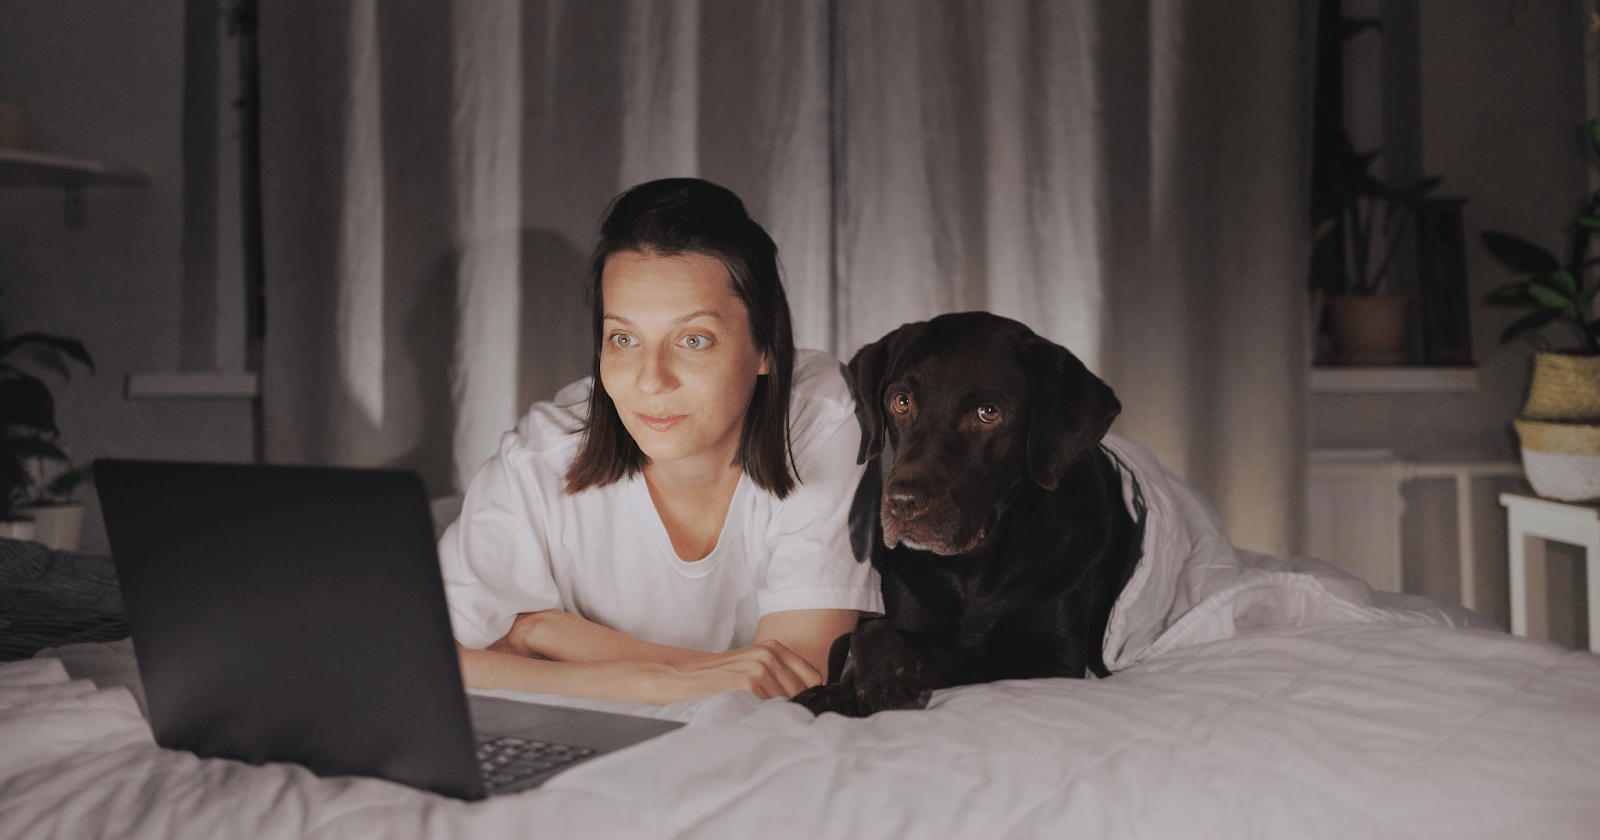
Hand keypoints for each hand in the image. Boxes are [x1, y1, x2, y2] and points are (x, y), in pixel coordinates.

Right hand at [661, 639, 823, 701]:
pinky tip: (748, 717)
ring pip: (788, 703)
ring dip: (778, 716)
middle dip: (794, 709)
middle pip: (802, 693)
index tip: (798, 709)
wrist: (683, 677)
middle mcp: (770, 654)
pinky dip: (763, 717)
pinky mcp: (749, 683)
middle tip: (775, 719)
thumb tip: (808, 701)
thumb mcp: (752, 667)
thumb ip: (779, 676)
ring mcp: (760, 667)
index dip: (808, 696)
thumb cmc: (719, 677)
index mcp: (774, 648)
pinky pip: (770, 708)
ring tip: (757, 717)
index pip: (814, 677)